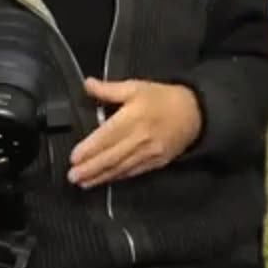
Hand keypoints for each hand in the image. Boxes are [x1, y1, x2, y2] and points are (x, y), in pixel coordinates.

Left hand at [67, 78, 201, 188]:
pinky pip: (133, 172)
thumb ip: (109, 89)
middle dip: (91, 168)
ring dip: (100, 177)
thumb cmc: (161, 98)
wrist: (194, 114)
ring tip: (83, 182)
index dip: (90, 148)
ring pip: (121, 167)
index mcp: (134, 116)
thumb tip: (87, 84)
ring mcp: (150, 153)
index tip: (74, 157)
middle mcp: (141, 137)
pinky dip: (117, 177)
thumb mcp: (135, 87)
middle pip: (112, 156)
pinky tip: (104, 181)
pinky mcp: (156, 163)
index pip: (108, 135)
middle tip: (72, 176)